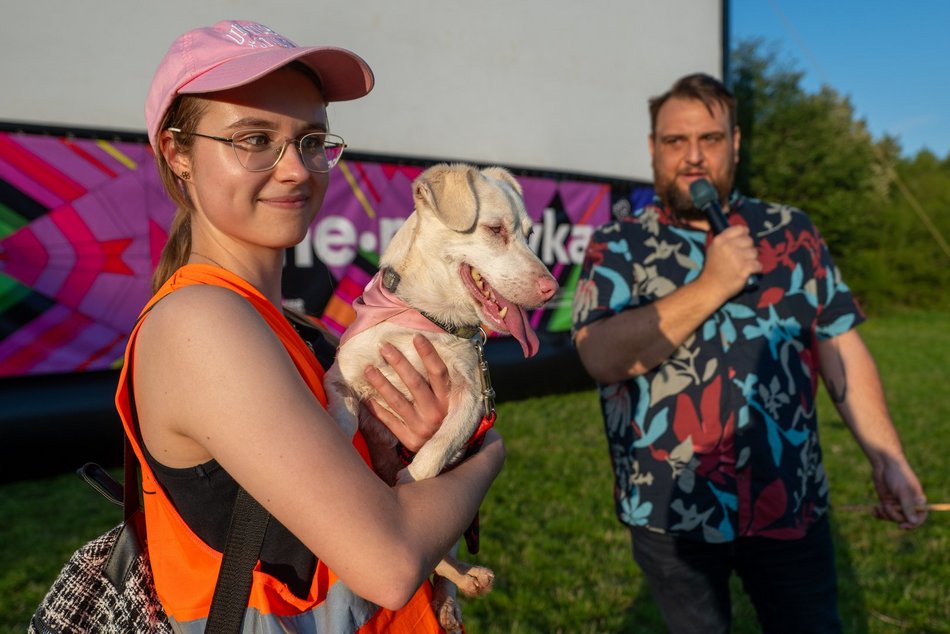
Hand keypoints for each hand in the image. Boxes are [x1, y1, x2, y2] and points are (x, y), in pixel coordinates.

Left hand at [362, 335, 450, 451]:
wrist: (448, 455)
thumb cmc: (446, 417)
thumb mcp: (452, 401)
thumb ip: (441, 382)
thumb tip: (427, 350)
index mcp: (449, 400)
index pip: (438, 372)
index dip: (428, 354)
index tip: (416, 336)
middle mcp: (436, 413)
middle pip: (415, 383)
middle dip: (399, 363)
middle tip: (384, 347)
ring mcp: (421, 427)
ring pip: (398, 401)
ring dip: (381, 383)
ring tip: (368, 368)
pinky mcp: (409, 440)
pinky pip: (389, 421)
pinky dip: (377, 408)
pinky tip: (366, 396)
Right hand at [700, 225, 761, 299]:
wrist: (711, 287)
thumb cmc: (713, 269)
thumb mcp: (713, 249)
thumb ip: (725, 240)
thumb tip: (743, 233)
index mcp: (720, 240)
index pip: (741, 229)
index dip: (744, 235)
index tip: (743, 242)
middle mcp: (728, 246)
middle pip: (750, 240)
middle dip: (748, 249)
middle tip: (742, 257)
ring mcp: (737, 257)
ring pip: (755, 253)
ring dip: (752, 260)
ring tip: (743, 265)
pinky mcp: (744, 268)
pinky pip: (758, 265)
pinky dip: (756, 269)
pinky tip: (749, 271)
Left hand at [871, 454, 927, 528]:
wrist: (885, 464)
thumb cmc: (898, 475)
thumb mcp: (903, 491)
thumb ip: (908, 506)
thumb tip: (914, 522)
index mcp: (918, 501)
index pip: (919, 518)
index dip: (912, 525)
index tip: (902, 526)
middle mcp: (908, 504)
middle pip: (903, 519)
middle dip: (893, 515)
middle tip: (886, 506)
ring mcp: (897, 503)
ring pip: (892, 517)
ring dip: (885, 513)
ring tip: (879, 505)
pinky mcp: (887, 501)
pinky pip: (884, 513)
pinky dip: (878, 513)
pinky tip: (873, 510)